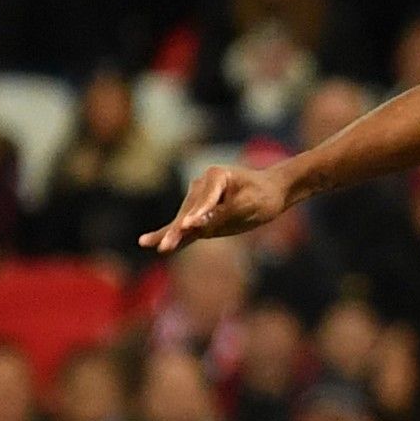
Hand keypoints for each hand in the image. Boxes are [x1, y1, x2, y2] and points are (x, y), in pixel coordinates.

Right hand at [147, 165, 293, 252]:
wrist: (271, 193)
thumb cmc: (264, 195)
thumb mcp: (250, 203)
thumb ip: (224, 213)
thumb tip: (195, 224)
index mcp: (215, 176)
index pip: (206, 199)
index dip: (197, 214)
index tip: (187, 226)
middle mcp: (200, 185)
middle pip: (188, 211)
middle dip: (177, 229)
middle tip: (165, 244)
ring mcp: (197, 201)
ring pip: (183, 220)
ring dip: (169, 234)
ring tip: (148, 244)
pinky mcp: (200, 216)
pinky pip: (185, 227)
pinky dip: (171, 235)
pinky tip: (149, 242)